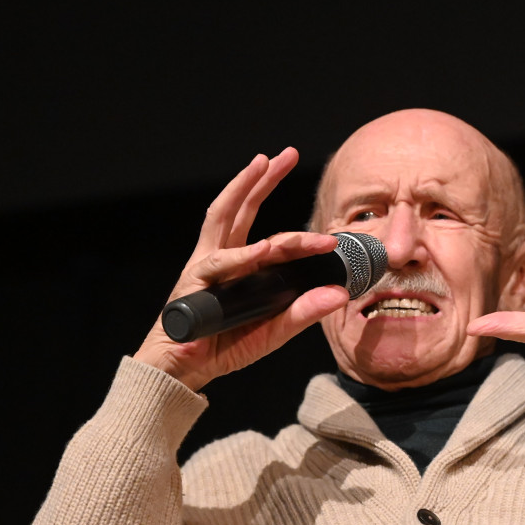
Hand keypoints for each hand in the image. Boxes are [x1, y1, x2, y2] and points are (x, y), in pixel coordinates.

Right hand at [134, 148, 349, 390]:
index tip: (331, 236)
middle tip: (285, 153)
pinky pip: (219, 265)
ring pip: (225, 217)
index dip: (299, 233)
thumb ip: (303, 312)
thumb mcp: (273, 331)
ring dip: (243, 187)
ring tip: (262, 164)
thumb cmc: (224, 345)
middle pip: (240, 207)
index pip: (268, 233)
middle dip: (261, 178)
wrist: (184, 370)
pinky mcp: (195, 285)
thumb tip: (339, 294)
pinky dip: (243, 256)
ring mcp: (206, 267)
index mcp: (239, 265)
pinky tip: (264, 248)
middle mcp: (221, 257)